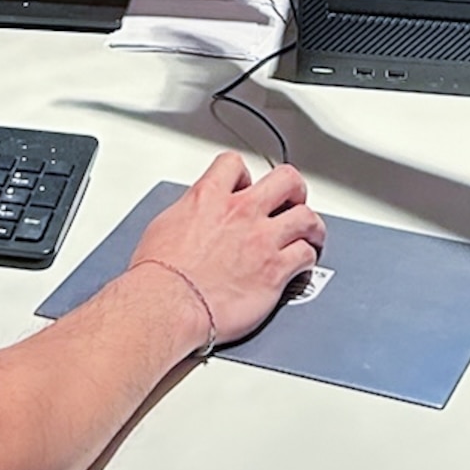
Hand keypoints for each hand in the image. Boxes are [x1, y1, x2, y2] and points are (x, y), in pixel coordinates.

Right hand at [130, 150, 324, 345]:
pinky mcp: (275, 271)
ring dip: (310, 225)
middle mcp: (241, 212)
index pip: (234, 165)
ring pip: (306, 216)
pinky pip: (306, 255)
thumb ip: (188, 215)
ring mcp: (262, 240)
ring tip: (310, 233)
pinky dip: (308, 258)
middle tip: (292, 200)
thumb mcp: (163, 226)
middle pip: (285, 179)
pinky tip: (303, 264)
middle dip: (293, 189)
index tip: (246, 185)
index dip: (244, 175)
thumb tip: (190, 220)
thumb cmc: (158, 275)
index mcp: (209, 197)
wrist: (167, 304)